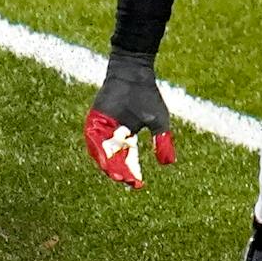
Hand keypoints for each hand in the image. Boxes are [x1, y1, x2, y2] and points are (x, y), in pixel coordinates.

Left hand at [85, 50, 175, 188]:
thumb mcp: (159, 123)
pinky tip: (106, 159)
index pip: (128, 159)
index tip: (139, 184)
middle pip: (114, 158)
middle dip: (120, 171)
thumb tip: (168, 164)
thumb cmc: (148, 96)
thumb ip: (162, 142)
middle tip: (126, 181)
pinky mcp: (94, 119)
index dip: (133, 171)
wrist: (135, 76)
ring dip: (108, 164)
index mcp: (128, 135)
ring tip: (116, 175)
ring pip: (102, 151)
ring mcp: (102, 127)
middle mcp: (113, 134)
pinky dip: (99, 149)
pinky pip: (93, 138)